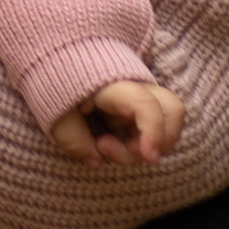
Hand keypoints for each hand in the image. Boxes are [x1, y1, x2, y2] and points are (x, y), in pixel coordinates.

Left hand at [51, 78, 184, 167]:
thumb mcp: (56, 114)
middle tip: (126, 152)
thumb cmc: (59, 89)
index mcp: (113, 84)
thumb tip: (96, 161)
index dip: (153, 132)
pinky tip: (110, 143)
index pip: (146, 104)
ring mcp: (141, 98)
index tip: (148, 158)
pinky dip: (139, 144)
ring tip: (104, 146)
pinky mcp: (139, 111)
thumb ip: (72, 138)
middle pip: (172, 110)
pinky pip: (153, 130)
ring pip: (166, 124)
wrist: (60, 67)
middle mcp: (136, 88)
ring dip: (143, 146)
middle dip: (160, 141)